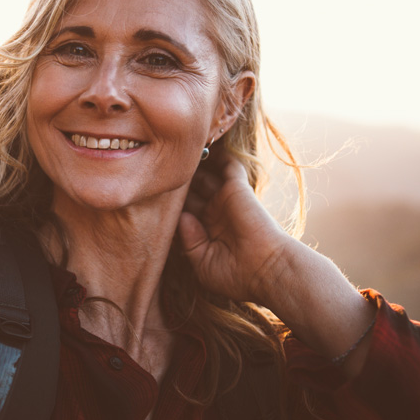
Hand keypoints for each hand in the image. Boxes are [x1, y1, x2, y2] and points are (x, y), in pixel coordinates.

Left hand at [177, 149, 375, 366]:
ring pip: (205, 176)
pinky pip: (227, 165)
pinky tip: (199, 145)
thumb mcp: (203, 263)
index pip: (184, 211)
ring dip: (193, 166)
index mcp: (206, 232)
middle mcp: (214, 213)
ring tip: (175, 153)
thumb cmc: (236, 275)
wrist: (266, 270)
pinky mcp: (237, 188)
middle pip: (191, 191)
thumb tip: (179, 217)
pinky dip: (217, 155)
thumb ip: (188, 241)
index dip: (170, 204)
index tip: (153, 194)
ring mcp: (225, 200)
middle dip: (177, 183)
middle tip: (160, 169)